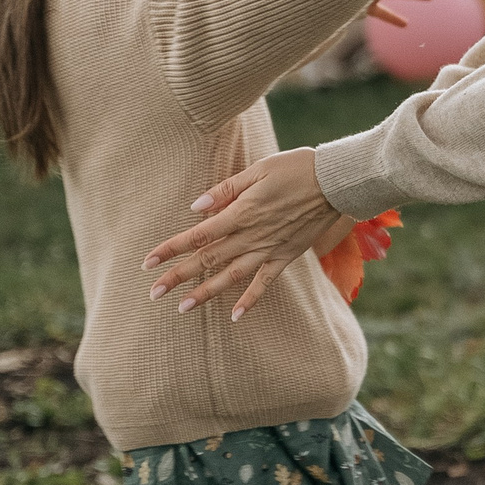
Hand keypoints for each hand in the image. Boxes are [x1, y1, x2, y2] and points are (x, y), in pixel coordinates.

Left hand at [143, 147, 342, 318]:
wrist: (336, 182)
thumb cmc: (295, 168)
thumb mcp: (257, 170)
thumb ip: (225, 190)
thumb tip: (196, 208)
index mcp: (241, 212)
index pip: (197, 235)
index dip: (171, 249)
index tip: (148, 262)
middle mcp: (252, 236)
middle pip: (208, 259)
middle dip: (178, 276)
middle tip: (153, 292)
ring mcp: (269, 249)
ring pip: (231, 276)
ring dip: (206, 293)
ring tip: (182, 308)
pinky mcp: (286, 256)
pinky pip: (265, 283)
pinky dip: (249, 300)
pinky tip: (234, 316)